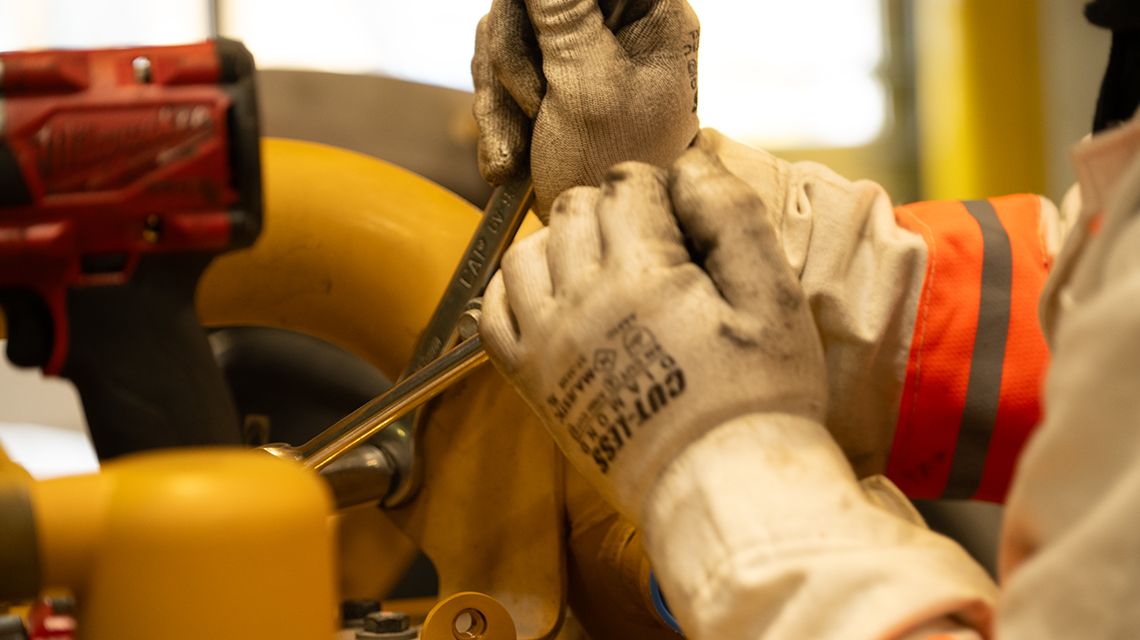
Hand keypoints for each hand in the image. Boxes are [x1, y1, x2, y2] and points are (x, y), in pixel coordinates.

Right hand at [472, 0, 700, 217]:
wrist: (598, 240)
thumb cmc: (610, 174)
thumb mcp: (588, 87)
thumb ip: (563, 10)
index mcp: (647, 12)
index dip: (538, 5)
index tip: (537, 42)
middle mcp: (615, 23)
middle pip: (531, 2)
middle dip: (512, 58)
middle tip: (532, 107)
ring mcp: (578, 52)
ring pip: (505, 32)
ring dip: (498, 95)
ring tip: (517, 150)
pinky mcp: (547, 81)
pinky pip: (496, 69)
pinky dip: (494, 113)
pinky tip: (509, 157)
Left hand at [479, 149, 825, 520]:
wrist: (721, 489)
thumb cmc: (760, 398)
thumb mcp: (775, 299)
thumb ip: (733, 218)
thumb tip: (690, 163)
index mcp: (643, 278)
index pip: (625, 185)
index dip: (656, 186)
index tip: (678, 215)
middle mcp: (581, 304)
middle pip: (573, 210)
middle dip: (610, 207)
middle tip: (648, 239)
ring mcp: (548, 345)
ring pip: (525, 252)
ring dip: (560, 241)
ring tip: (601, 264)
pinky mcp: (532, 383)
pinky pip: (493, 313)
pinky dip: (512, 289)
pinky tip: (551, 293)